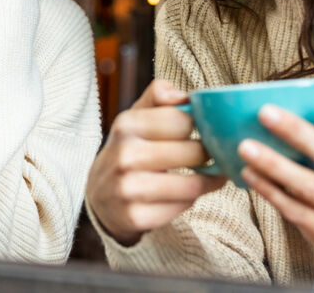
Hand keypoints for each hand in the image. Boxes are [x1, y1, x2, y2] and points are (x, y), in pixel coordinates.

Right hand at [87, 79, 227, 245]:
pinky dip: (189, 200)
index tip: (205, 131)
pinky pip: (182, 207)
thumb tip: (183, 96)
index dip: (201, 125)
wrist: (100, 195)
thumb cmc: (128, 150)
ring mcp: (128, 188)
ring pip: (192, 184)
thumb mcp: (135, 118)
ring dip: (208, 180)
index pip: (183, 120)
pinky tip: (184, 194)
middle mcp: (124, 156)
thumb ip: (158, 97)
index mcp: (126, 125)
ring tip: (211, 176)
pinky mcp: (135, 217)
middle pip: (194, 152)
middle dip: (209, 154)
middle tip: (212, 156)